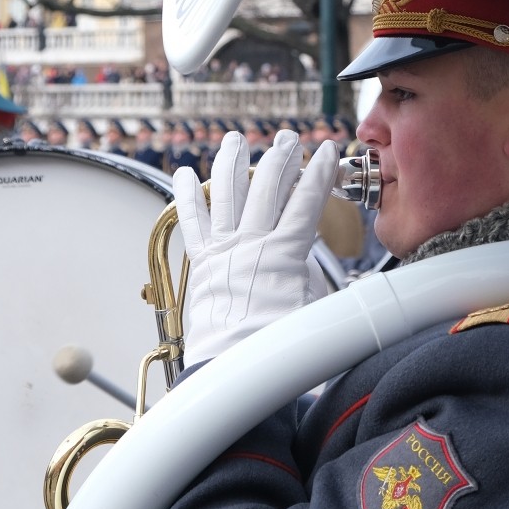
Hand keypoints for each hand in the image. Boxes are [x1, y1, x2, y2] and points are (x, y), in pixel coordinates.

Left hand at [174, 129, 338, 367]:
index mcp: (284, 253)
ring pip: (226, 193)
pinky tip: (182, 173)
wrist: (235, 368)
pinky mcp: (200, 262)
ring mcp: (222, 249)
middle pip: (267, 187)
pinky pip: (189, 220)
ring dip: (232, 163)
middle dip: (280, 157)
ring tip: (236, 140)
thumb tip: (302, 260)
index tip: (327, 150)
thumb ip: (308, 274)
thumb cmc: (277, 346)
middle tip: (288, 140)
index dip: (320, 172)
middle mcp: (251, 243)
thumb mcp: (313, 307)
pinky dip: (184, 195)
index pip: (306, 200)